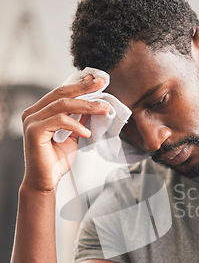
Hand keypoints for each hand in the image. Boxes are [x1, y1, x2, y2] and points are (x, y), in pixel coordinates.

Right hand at [21, 75, 109, 191]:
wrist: (46, 182)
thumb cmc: (56, 161)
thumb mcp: (72, 136)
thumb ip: (78, 120)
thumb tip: (92, 106)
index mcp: (40, 112)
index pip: (61, 92)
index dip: (80, 85)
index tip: (98, 80)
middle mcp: (32, 113)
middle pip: (61, 93)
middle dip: (84, 88)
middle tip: (103, 83)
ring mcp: (31, 121)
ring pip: (62, 105)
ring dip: (86, 106)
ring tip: (103, 109)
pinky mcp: (34, 131)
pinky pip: (60, 120)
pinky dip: (76, 125)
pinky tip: (87, 133)